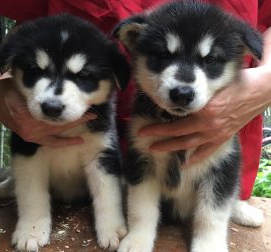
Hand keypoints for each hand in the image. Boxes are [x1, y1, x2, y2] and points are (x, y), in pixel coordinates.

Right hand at [0, 61, 96, 147]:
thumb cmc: (10, 85)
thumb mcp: (23, 76)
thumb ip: (37, 73)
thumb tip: (52, 62)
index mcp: (25, 109)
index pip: (54, 108)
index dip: (73, 103)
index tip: (87, 99)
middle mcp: (29, 124)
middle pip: (59, 120)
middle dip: (77, 113)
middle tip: (93, 109)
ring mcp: (31, 133)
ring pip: (59, 130)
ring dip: (75, 123)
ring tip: (91, 117)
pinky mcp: (33, 138)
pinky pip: (52, 142)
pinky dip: (66, 142)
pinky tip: (80, 141)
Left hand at [138, 28, 270, 165]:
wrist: (261, 90)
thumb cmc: (237, 82)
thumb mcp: (212, 85)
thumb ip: (195, 95)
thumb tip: (175, 99)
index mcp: (204, 111)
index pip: (174, 124)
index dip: (157, 128)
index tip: (143, 130)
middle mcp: (209, 126)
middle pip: (179, 136)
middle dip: (160, 140)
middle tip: (144, 141)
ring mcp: (217, 134)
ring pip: (189, 145)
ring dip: (172, 148)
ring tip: (157, 150)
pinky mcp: (224, 137)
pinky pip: (207, 151)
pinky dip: (196, 157)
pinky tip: (185, 163)